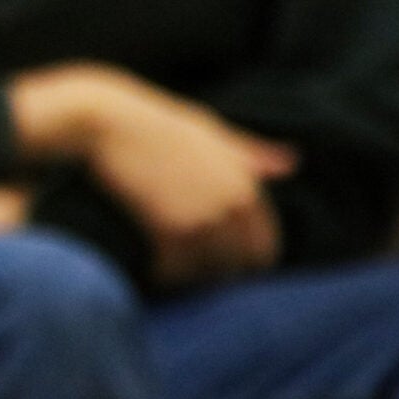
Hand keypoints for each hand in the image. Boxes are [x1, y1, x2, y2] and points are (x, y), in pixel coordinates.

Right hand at [11, 63, 292, 286]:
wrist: (105, 121)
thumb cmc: (154, 123)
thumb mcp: (209, 131)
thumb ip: (250, 153)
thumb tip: (292, 162)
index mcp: (246, 185)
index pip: (263, 248)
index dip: (239, 262)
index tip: (214, 262)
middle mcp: (232, 204)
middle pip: (237, 266)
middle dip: (213, 271)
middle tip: (185, 268)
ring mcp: (203, 217)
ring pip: (207, 272)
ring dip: (187, 277)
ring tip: (166, 269)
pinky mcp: (170, 228)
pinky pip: (176, 269)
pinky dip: (162, 274)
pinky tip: (149, 267)